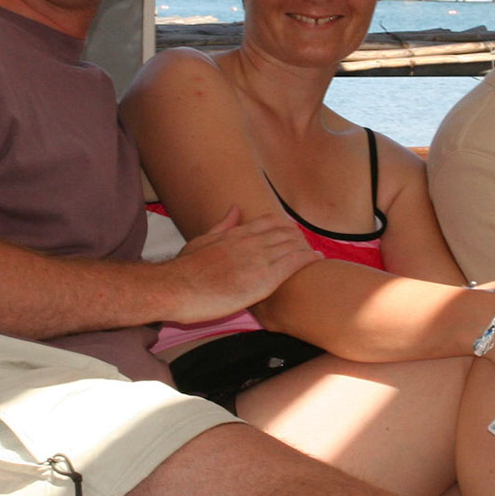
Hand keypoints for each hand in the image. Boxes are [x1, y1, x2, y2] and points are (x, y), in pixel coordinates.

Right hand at [164, 205, 318, 322]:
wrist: (176, 288)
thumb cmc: (184, 270)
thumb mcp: (202, 239)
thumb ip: (222, 225)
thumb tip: (235, 208)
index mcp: (236, 233)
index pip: (269, 221)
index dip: (284, 226)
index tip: (292, 233)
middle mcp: (251, 242)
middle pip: (285, 232)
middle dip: (299, 238)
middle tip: (306, 245)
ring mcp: (259, 259)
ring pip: (293, 245)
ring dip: (306, 247)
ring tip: (314, 253)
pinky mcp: (264, 279)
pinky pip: (294, 263)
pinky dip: (309, 258)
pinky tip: (318, 258)